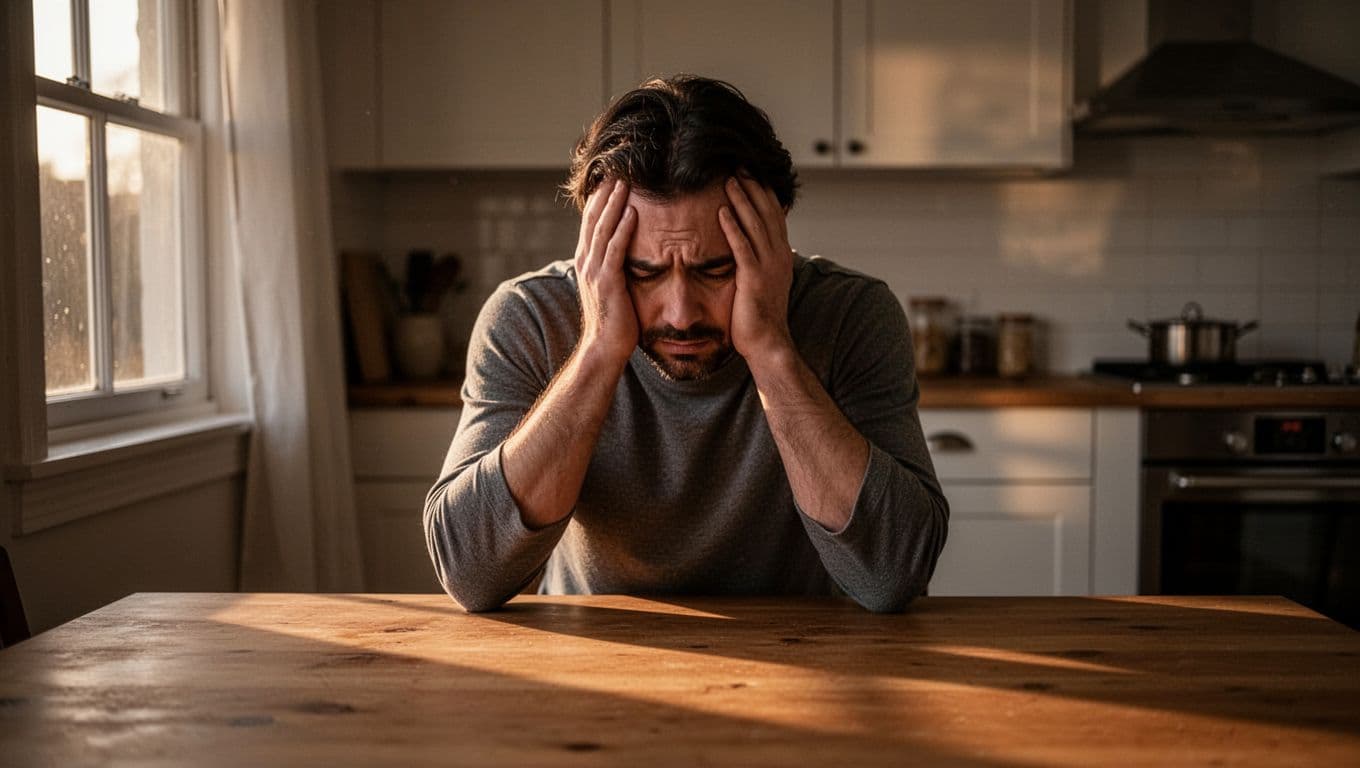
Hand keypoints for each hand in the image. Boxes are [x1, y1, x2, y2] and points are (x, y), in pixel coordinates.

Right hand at [574, 179, 638, 365]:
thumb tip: (623, 255)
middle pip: (593, 220)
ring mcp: (594, 272)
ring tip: (625, 183)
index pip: (590, 224)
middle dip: (605, 195)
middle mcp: (586, 263)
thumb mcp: (609, 288)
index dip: (599, 201)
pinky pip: (615, 250)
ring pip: (602, 230)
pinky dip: (623, 229)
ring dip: (614, 204)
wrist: (604, 348)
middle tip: (617, 171)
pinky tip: (633, 213)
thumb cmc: (612, 322)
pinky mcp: (607, 282)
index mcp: (586, 263)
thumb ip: (612, 268)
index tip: (610, 181)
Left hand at [719, 176, 794, 366]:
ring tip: (730, 179)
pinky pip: (743, 247)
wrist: (768, 344)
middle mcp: (779, 256)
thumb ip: (759, 262)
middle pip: (767, 212)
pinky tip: (723, 211)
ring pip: (756, 225)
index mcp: (781, 255)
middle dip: (754, 187)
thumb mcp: (764, 282)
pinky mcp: (754, 279)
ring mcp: (768, 267)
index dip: (763, 192)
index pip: (774, 215)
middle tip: (740, 165)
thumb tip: (754, 249)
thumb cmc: (760, 317)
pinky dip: (733, 227)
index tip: (751, 172)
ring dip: (743, 200)